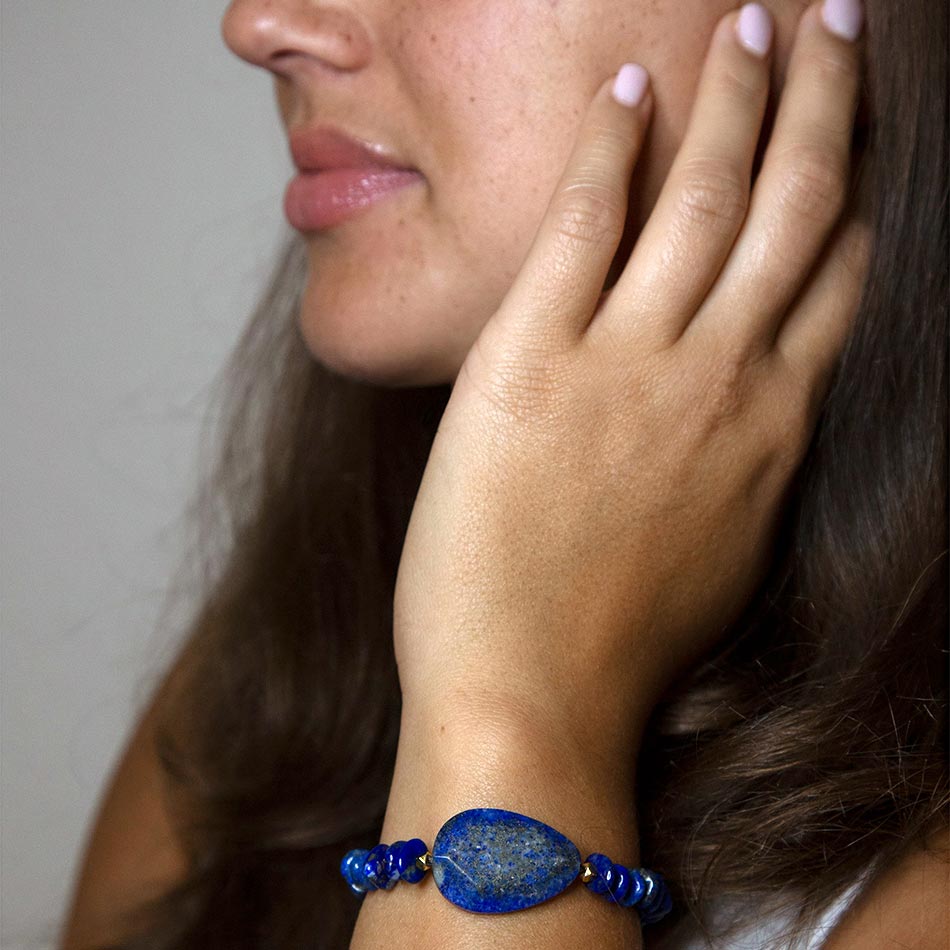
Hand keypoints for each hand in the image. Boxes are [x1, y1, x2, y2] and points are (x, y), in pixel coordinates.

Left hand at [392, 1, 869, 756]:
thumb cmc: (615, 644)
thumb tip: (738, 408)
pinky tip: (629, 88)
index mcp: (771, 431)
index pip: (838, 280)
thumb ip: (734, 466)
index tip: (862, 137)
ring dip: (738, 98)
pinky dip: (611, 149)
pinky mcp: (531, 361)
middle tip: (836, 26)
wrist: (529, 696)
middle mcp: (720, 381)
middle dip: (823, 107)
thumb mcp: (713, 551)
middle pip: (795, 211)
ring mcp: (630, 365)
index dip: (857, 194)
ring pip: (707, 199)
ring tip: (754, 23)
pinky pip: (586, 226)